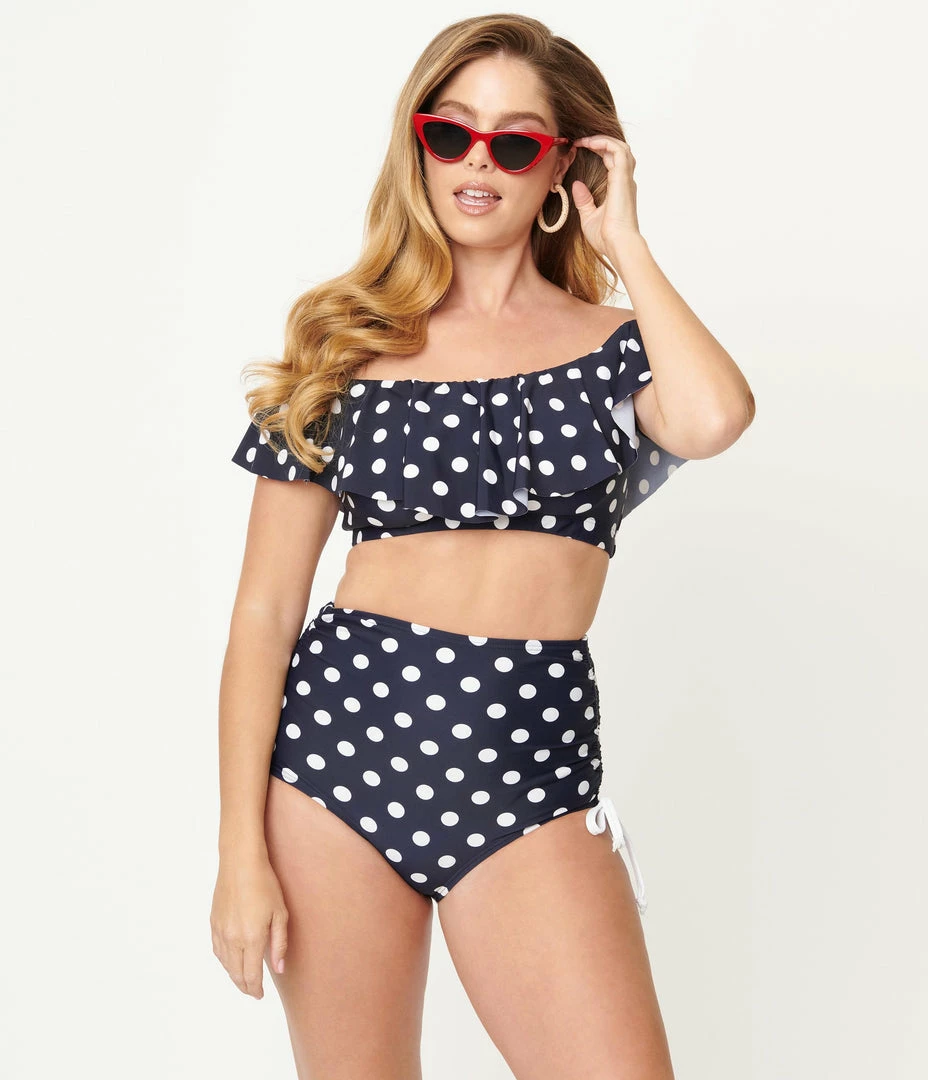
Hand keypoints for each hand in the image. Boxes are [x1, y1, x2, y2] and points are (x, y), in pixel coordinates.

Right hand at [210, 855, 288, 998]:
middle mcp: (233, 939)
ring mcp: (220, 931)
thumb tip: (279, 969)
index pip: (251, 975)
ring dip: (234, 975)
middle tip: (253, 992)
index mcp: (251, 938)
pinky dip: (224, 961)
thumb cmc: (265, 884)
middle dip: (245, 986)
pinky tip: (230, 961)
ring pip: (225, 964)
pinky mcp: (213, 922)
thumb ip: (279, 944)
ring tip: (244, 980)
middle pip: (236, 973)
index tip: (260, 995)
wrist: (240, 863)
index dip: (255, 989)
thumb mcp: (280, 913)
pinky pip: (217, 950)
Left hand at [570, 135, 640, 257]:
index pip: (611, 161)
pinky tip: (589, 143)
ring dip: (603, 140)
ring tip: (585, 140)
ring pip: (620, 147)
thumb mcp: (589, 217)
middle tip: (580, 141)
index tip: (579, 149)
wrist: (618, 244)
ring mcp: (625, 178)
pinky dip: (605, 143)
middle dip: (600, 142)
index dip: (597, 152)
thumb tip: (576, 185)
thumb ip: (583, 200)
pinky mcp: (623, 177)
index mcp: (618, 189)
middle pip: (617, 151)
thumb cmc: (606, 237)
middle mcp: (625, 181)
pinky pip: (618, 150)